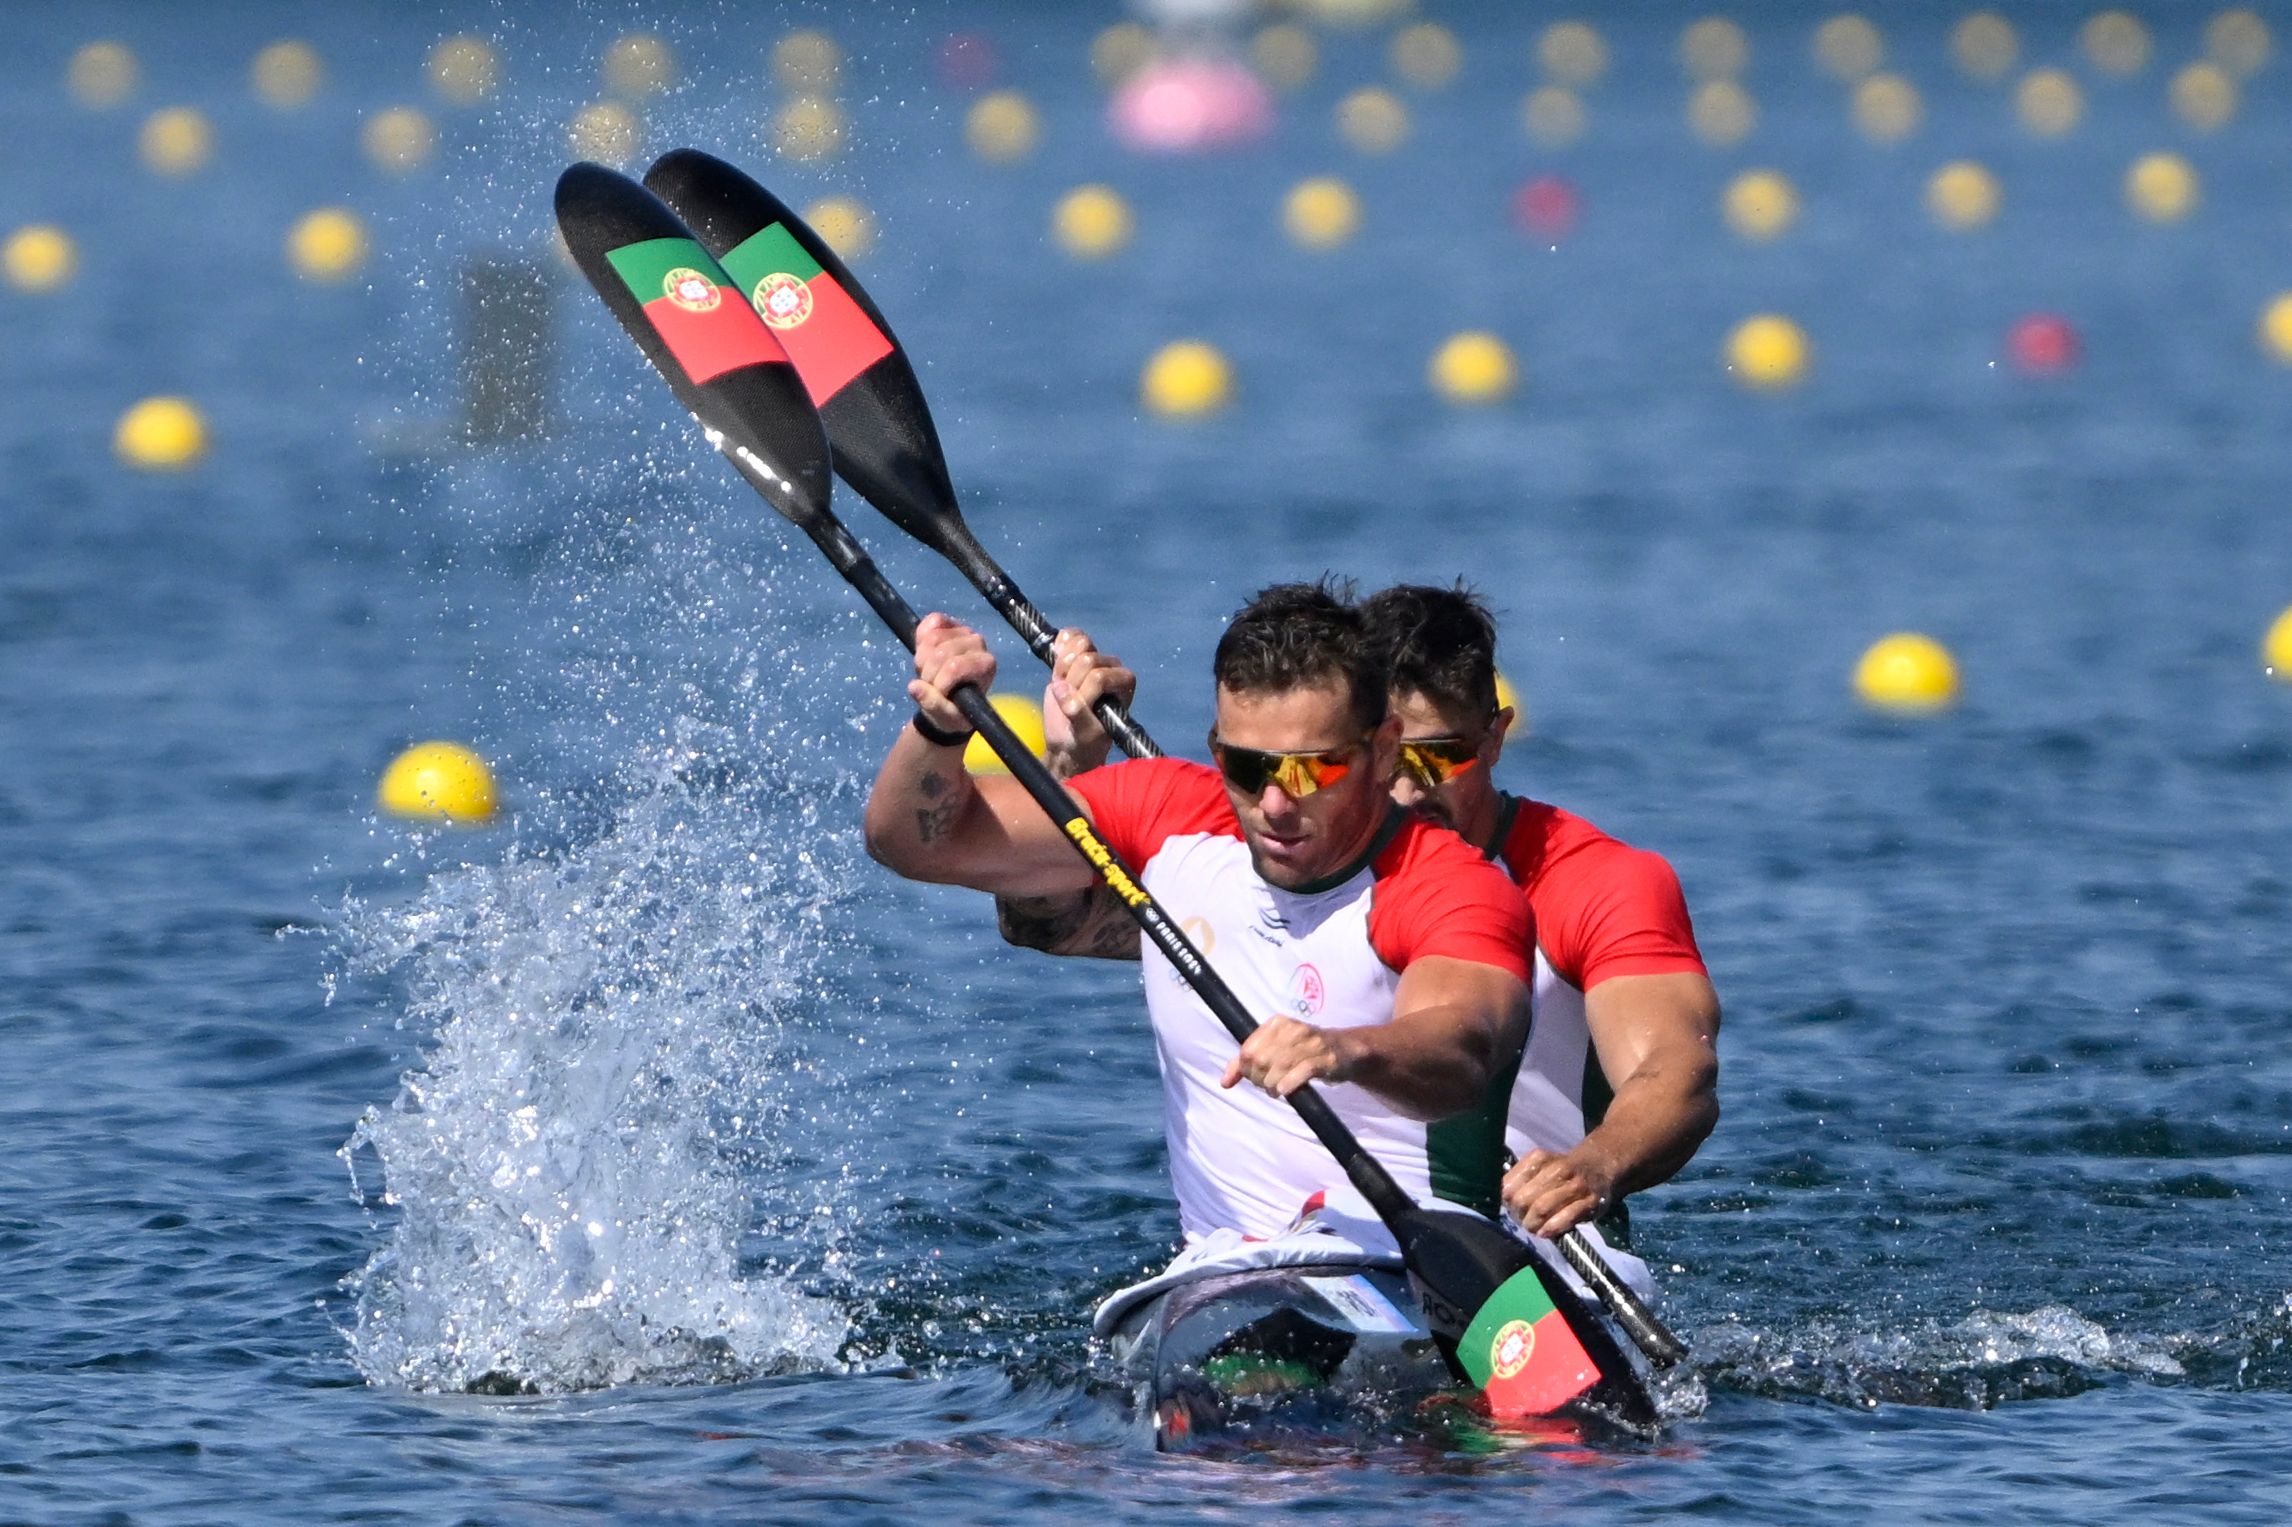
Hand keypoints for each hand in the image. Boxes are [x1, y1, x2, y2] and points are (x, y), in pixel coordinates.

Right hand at [907, 613, 995, 735]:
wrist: (950, 700)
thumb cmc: (954, 710)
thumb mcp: (946, 717)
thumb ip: (933, 704)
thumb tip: (914, 687)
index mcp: (985, 665)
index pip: (954, 667)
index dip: (939, 682)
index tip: (939, 694)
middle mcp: (978, 643)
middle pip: (940, 652)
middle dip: (928, 672)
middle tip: (930, 684)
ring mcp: (963, 630)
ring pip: (932, 638)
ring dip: (922, 659)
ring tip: (927, 672)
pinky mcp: (948, 623)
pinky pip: (930, 622)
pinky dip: (920, 638)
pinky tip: (924, 653)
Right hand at [1041, 628, 1136, 776]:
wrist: (1069, 738)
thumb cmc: (1084, 739)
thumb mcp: (1084, 733)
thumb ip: (1078, 713)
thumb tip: (1063, 693)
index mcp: (1125, 682)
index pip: (1098, 678)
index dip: (1082, 693)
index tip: (1076, 711)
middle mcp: (1112, 666)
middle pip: (1086, 659)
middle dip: (1071, 682)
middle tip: (1068, 701)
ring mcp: (1094, 656)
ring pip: (1077, 645)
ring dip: (1063, 668)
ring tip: (1063, 688)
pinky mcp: (1076, 652)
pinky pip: (1069, 635)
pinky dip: (1060, 644)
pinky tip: (1056, 659)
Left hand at [1221, 1017, 1359, 1098]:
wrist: (1346, 1050)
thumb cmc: (1305, 1051)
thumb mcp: (1276, 1050)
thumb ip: (1247, 1063)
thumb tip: (1224, 1082)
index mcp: (1277, 1023)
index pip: (1248, 1050)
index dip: (1246, 1070)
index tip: (1255, 1078)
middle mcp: (1292, 1029)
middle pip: (1261, 1060)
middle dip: (1259, 1079)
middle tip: (1268, 1086)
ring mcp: (1310, 1042)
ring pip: (1278, 1067)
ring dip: (1272, 1085)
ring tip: (1277, 1090)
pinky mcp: (1325, 1058)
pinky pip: (1301, 1071)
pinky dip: (1288, 1084)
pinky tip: (1285, 1090)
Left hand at [1502, 1146, 1618, 1239]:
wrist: (1599, 1166)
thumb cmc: (1562, 1171)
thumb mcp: (1540, 1166)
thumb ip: (1520, 1179)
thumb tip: (1500, 1199)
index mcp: (1539, 1158)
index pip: (1509, 1186)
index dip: (1507, 1202)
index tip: (1511, 1207)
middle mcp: (1557, 1169)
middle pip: (1524, 1199)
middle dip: (1519, 1215)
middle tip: (1523, 1220)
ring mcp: (1575, 1185)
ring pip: (1542, 1208)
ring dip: (1533, 1224)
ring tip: (1534, 1227)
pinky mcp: (1590, 1201)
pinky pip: (1567, 1217)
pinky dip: (1552, 1227)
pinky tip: (1545, 1232)